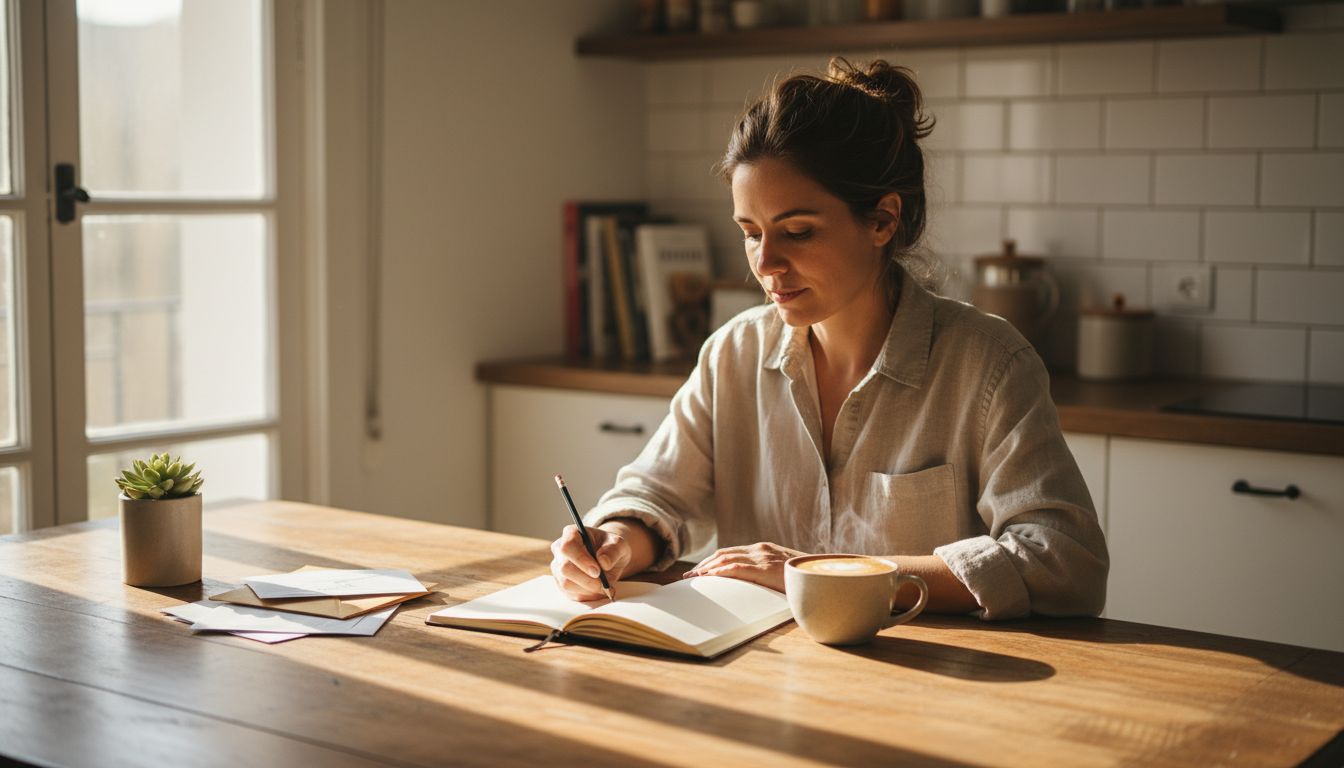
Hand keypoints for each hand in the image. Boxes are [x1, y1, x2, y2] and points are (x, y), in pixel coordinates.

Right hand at [549, 525, 631, 601]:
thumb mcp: (619, 545)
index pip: (568, 546)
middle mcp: (560, 549)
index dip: (581, 560)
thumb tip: (603, 562)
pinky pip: (570, 594)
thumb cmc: (611, 548)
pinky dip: (586, 596)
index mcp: (571, 534)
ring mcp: (558, 567)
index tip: (597, 571)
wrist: (608, 559)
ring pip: (566, 583)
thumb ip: (613, 551)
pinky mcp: (561, 582)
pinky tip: (597, 590)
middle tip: (603, 584)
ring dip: (587, 589)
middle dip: (586, 579)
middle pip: (565, 568)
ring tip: (603, 587)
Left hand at [682, 542, 804, 592]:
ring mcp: (762, 557)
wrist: (822, 574)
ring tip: (693, 578)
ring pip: (725, 559)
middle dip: (704, 564)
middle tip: (689, 576)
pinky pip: (736, 568)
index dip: (712, 562)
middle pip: (723, 554)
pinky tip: (707, 578)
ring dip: (706, 568)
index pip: (731, 553)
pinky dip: (719, 572)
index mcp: (763, 550)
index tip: (699, 571)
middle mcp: (760, 550)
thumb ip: (770, 574)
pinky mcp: (764, 567)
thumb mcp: (783, 572)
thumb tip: (758, 587)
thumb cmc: (805, 577)